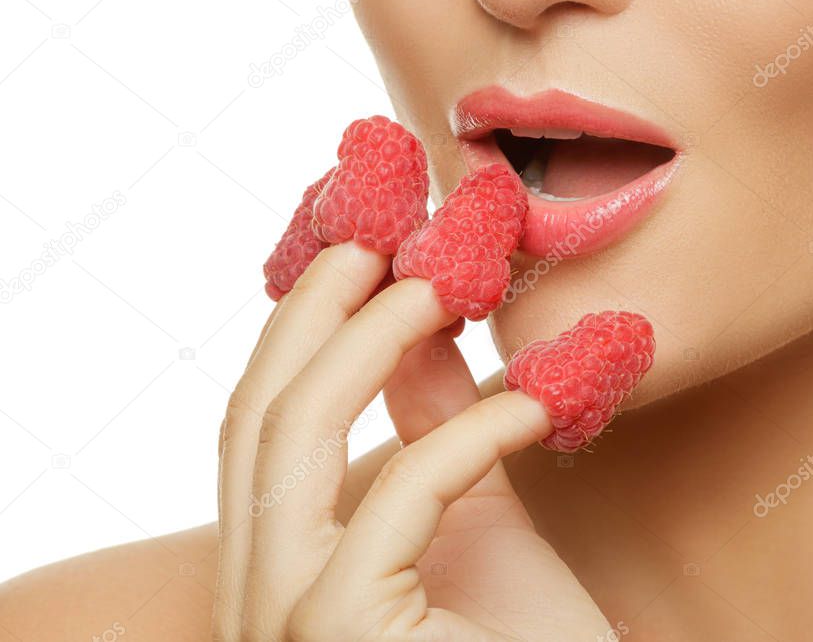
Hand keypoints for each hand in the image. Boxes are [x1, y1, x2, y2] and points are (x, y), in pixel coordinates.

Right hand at [212, 242, 610, 640]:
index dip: (299, 329)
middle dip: (315, 313)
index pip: (257, 427)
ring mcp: (281, 621)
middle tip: (382, 235)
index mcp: (279, 562)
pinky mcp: (337, 637)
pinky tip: (534, 403)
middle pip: (255, 417)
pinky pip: (400, 499)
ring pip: (288, 439)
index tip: (356, 251)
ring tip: (445, 286)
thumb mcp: (472, 515)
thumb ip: (432, 426)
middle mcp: (253, 594)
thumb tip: (418, 322)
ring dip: (369, 341)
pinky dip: (470, 435)